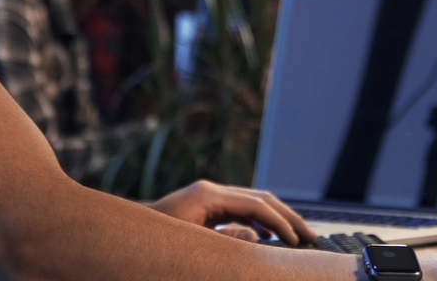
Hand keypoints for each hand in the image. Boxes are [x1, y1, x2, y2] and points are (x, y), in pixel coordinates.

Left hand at [148, 179, 315, 245]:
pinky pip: (241, 211)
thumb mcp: (192, 245)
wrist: (124, 240)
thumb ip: (227, 241)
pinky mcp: (206, 206)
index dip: (281, 222)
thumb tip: (259, 237)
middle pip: (260, 198)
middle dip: (288, 217)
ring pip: (254, 203)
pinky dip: (259, 222)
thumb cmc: (153, 246)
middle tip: (312, 237)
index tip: (298, 241)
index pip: (256, 205)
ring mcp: (209, 196)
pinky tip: (268, 238)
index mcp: (208, 195)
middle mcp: (211, 190)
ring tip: (298, 238)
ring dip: (277, 219)